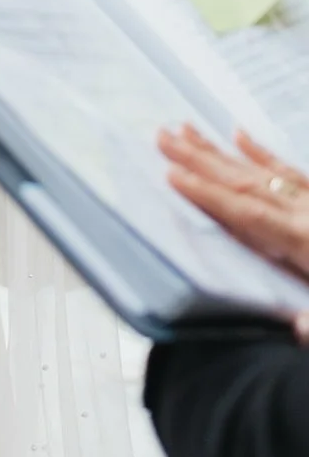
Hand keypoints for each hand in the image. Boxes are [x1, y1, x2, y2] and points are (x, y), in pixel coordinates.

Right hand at [160, 124, 308, 329]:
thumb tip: (297, 328)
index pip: (250, 216)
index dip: (208, 195)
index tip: (169, 174)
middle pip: (248, 183)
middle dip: (202, 160)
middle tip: (161, 135)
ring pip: (264, 172)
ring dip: (221, 151)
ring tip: (185, 128)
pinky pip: (292, 172)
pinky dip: (263, 154)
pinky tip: (240, 135)